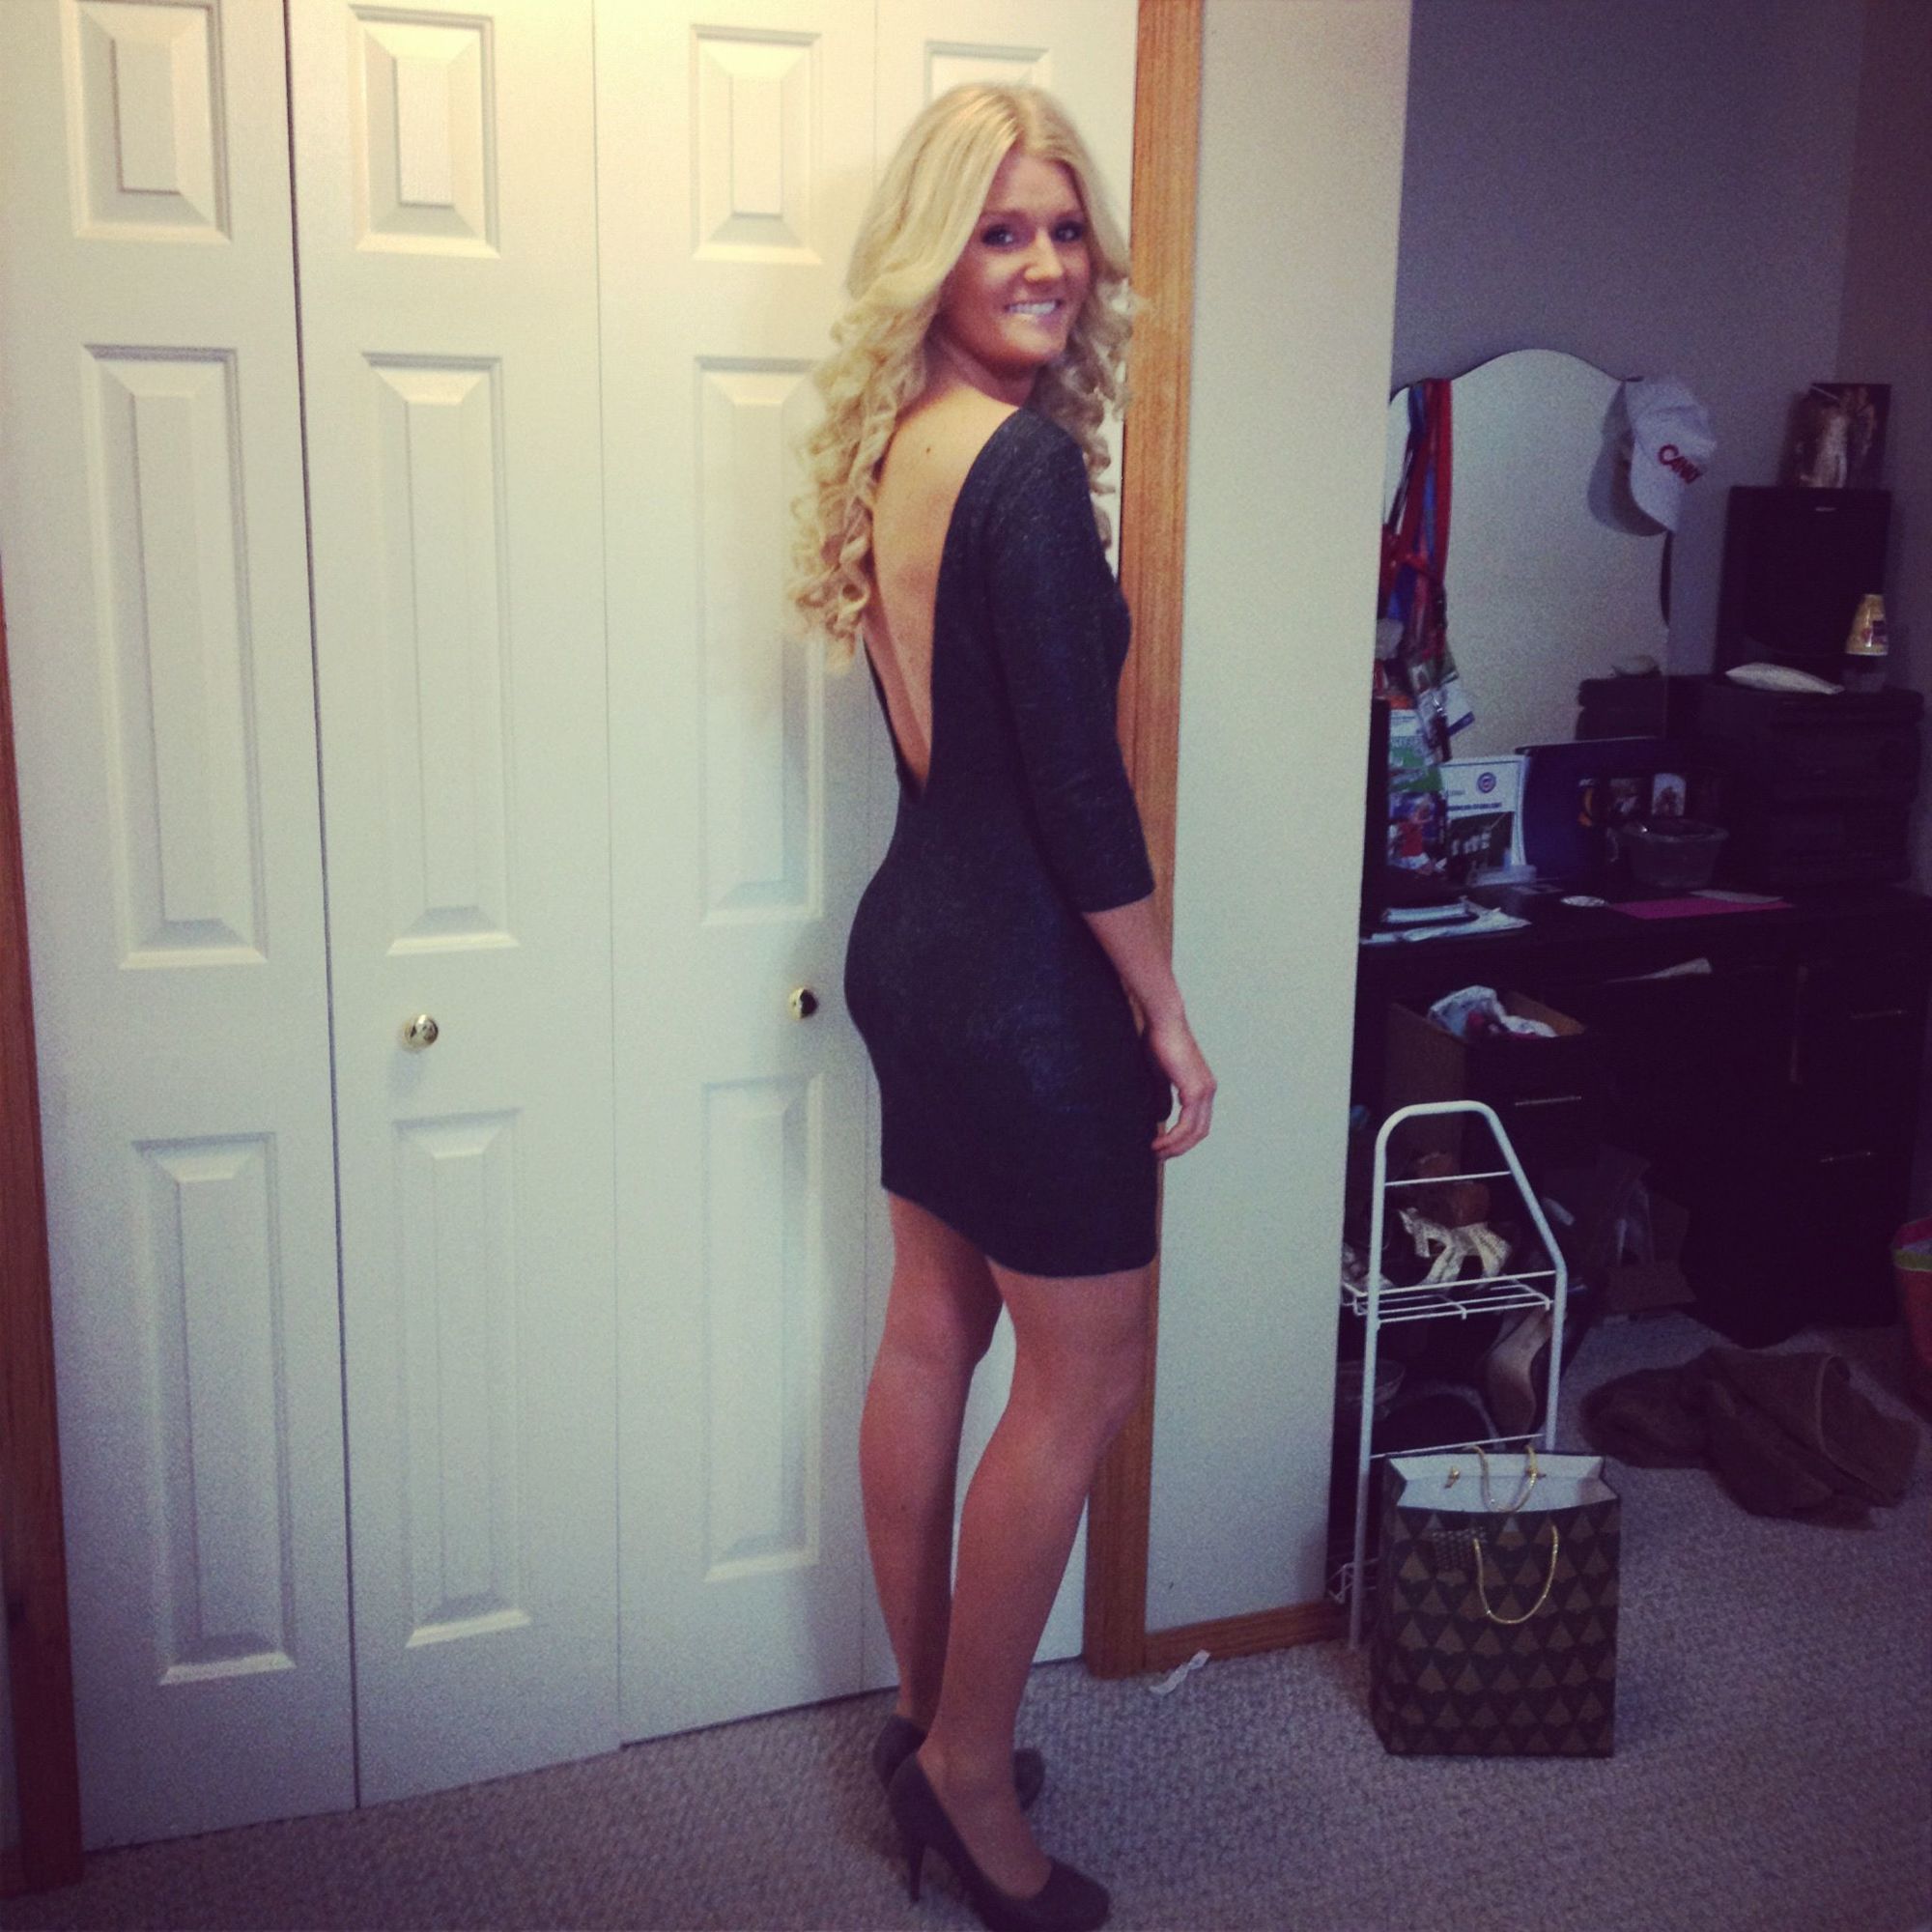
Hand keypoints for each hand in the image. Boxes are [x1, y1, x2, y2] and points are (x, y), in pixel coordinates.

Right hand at [1146, 1012, 1213, 1158]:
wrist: (1163, 1021)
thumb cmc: (1158, 1040)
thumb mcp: (1159, 1074)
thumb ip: (1163, 1096)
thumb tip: (1161, 1118)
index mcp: (1201, 1087)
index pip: (1197, 1123)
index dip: (1180, 1139)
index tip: (1161, 1146)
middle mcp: (1207, 1090)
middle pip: (1199, 1132)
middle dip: (1179, 1148)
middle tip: (1158, 1155)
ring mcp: (1204, 1090)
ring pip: (1195, 1132)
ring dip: (1175, 1147)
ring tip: (1156, 1152)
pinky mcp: (1195, 1090)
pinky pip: (1188, 1124)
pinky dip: (1174, 1138)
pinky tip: (1159, 1142)